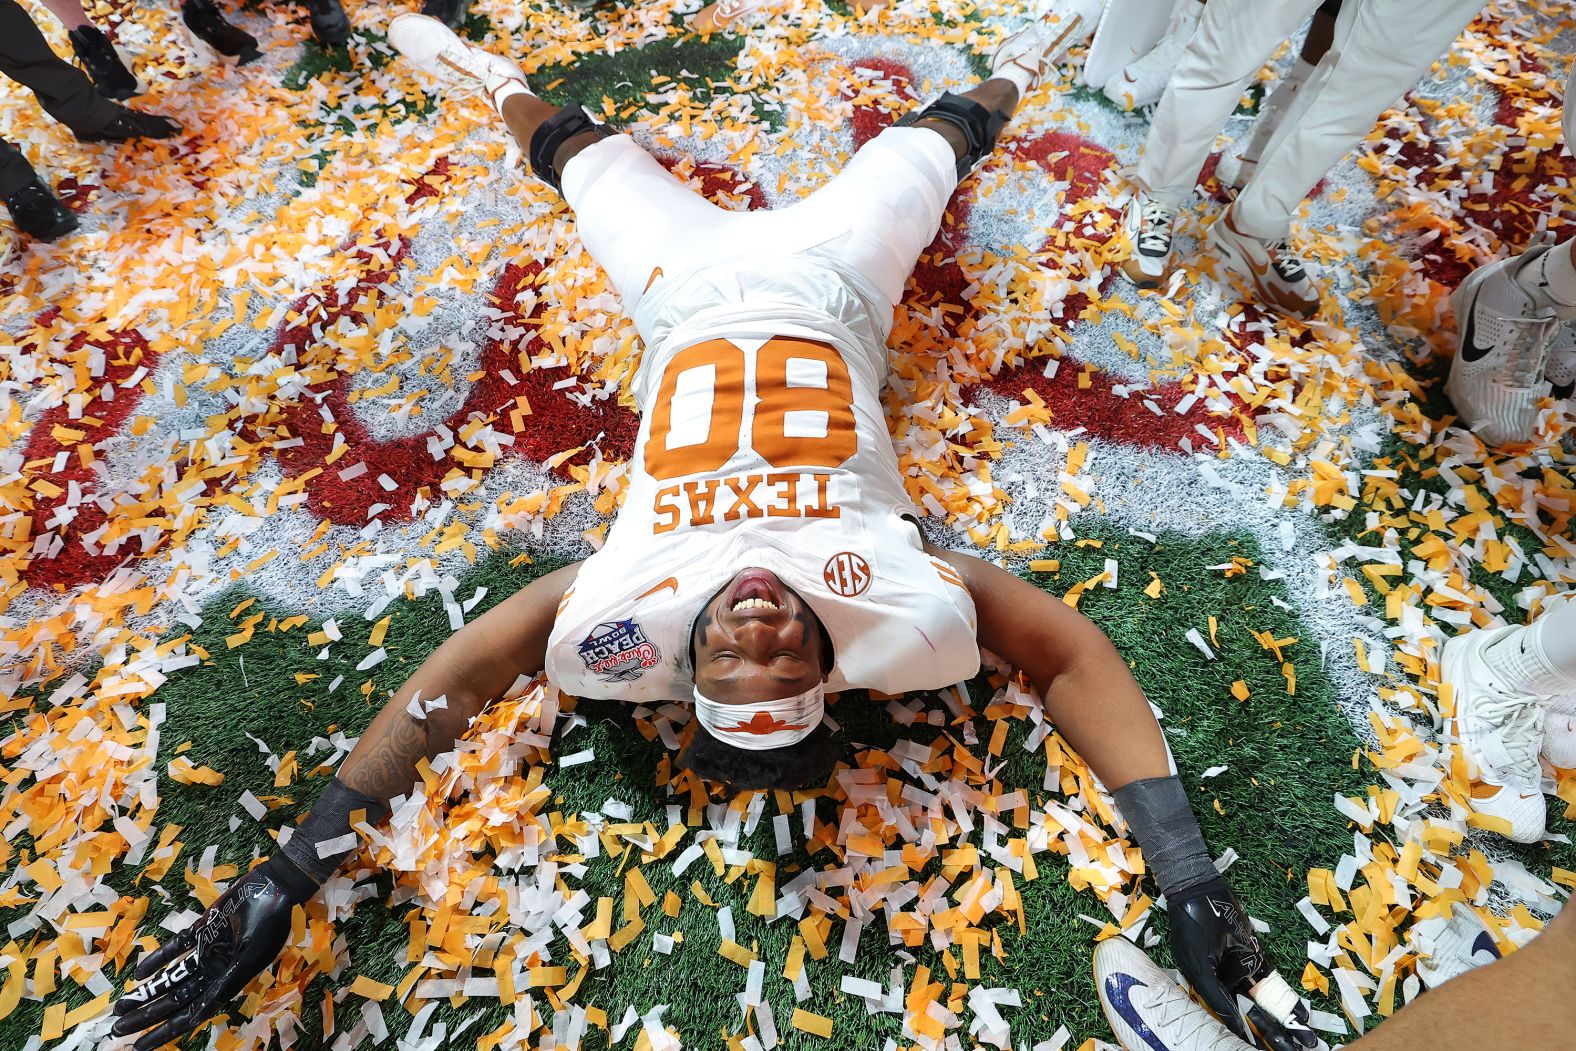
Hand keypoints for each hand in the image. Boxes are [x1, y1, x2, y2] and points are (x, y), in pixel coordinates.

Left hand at [111, 857, 306, 1050]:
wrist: (275, 887)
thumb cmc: (269, 922)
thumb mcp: (251, 956)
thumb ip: (226, 983)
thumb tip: (202, 1011)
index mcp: (227, 982)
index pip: (190, 1015)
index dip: (164, 1032)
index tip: (140, 1046)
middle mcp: (214, 971)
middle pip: (174, 1000)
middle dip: (146, 1016)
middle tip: (118, 1029)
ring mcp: (207, 951)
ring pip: (170, 978)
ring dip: (146, 992)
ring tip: (120, 1006)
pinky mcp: (203, 930)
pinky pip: (176, 949)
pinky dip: (158, 959)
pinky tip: (140, 972)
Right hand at [1167, 878, 1318, 1050]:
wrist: (1200, 893)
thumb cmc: (1192, 931)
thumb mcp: (1199, 967)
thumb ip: (1216, 997)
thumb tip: (1235, 1024)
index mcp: (1208, 990)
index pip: (1231, 1021)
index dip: (1248, 1038)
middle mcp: (1227, 985)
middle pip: (1253, 1016)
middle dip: (1275, 1036)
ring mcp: (1244, 972)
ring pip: (1267, 1003)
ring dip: (1286, 1022)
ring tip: (1306, 1041)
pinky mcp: (1256, 957)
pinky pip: (1274, 983)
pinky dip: (1288, 1000)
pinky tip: (1302, 1015)